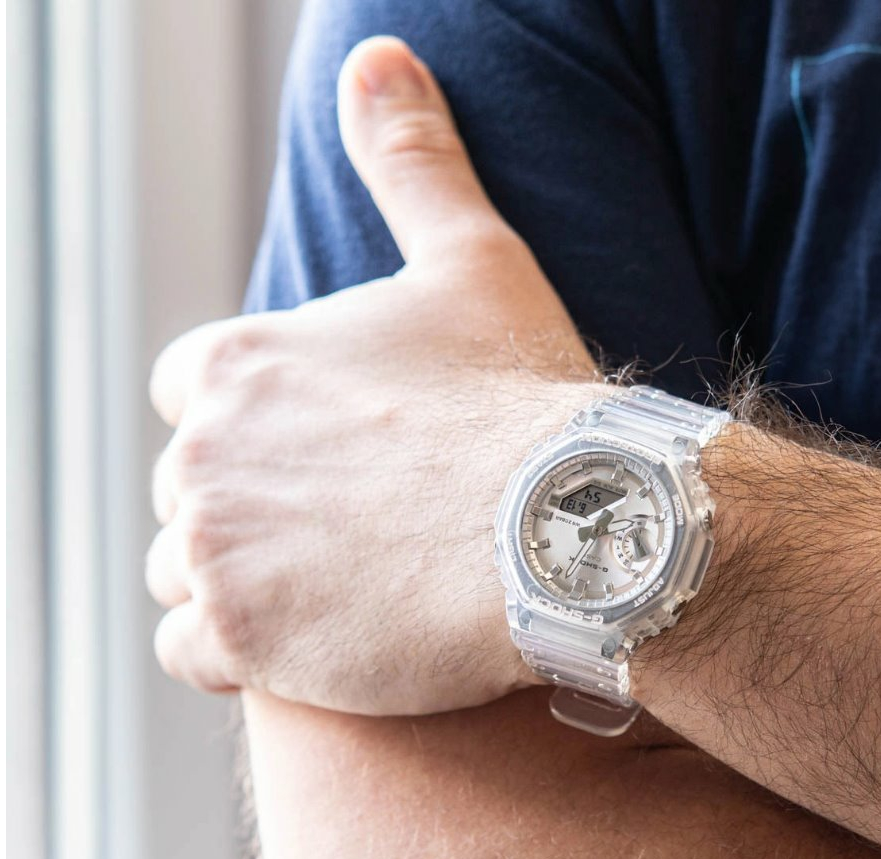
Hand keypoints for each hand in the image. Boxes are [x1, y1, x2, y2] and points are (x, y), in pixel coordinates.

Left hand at [146, 36, 609, 714]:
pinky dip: (239, 647)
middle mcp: (204, 452)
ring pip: (183, 567)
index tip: (327, 447)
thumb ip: (412, 159)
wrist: (567, 528)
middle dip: (256, 500)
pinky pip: (190, 648)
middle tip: (353, 520)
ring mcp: (216, 549)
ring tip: (339, 579)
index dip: (256, 421)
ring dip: (244, 575)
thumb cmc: (522, 397)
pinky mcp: (241, 639)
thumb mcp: (471, 261)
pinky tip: (317, 635)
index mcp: (241, 361)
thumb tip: (382, 58)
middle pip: (192, 483)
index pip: (195, 391)